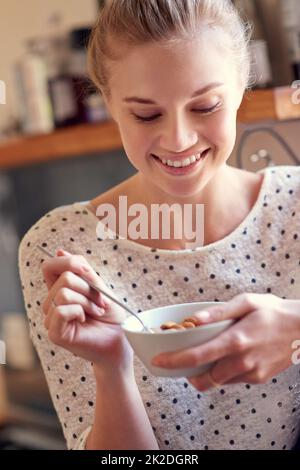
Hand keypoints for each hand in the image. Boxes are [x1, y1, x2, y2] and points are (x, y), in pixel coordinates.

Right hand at [41, 249, 132, 374]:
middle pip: (64, 277)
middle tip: (99, 301)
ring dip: (87, 301)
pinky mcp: (54, 332)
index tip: (88, 272)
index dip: (69, 262)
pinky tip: (85, 320)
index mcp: (60, 290)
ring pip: (64, 293)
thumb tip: (60, 251)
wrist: (120, 340)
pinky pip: (61, 309)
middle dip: (88, 287)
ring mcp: (51, 318)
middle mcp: (52, 303)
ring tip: (96, 311)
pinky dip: (79, 311)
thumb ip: (80, 270)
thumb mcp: (98, 286)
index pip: (50, 266)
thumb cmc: (111, 315)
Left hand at [151, 293, 299, 390]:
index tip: (158, 361)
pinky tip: (228, 356)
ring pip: (218, 382)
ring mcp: (251, 373)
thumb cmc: (274, 311)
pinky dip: (224, 372)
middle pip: (204, 379)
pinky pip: (233, 381)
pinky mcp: (258, 379)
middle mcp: (242, 362)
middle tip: (183, 360)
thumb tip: (194, 319)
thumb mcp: (246, 302)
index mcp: (236, 340)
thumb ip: (218, 312)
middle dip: (188, 373)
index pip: (197, 356)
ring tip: (207, 355)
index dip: (174, 361)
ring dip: (206, 373)